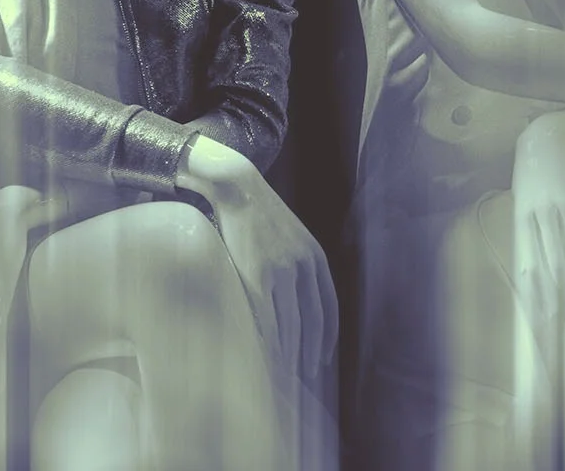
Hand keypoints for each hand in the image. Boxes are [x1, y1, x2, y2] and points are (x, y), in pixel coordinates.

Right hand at [177, 134, 338, 377]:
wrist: (236, 187)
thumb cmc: (257, 212)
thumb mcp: (290, 236)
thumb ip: (297, 265)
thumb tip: (293, 296)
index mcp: (316, 258)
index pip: (329, 308)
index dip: (326, 337)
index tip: (322, 359)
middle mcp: (304, 266)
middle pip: (313, 321)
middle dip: (310, 353)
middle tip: (304, 377)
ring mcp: (282, 271)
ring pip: (291, 325)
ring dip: (289, 354)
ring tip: (284, 376)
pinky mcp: (258, 274)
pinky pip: (267, 317)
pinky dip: (268, 341)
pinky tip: (265, 357)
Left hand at [511, 110, 564, 322]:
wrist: (546, 141)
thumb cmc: (530, 181)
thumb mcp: (521, 210)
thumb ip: (527, 242)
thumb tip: (530, 282)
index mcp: (522, 221)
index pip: (531, 271)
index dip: (538, 302)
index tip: (543, 328)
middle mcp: (543, 217)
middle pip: (554, 270)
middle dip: (560, 304)